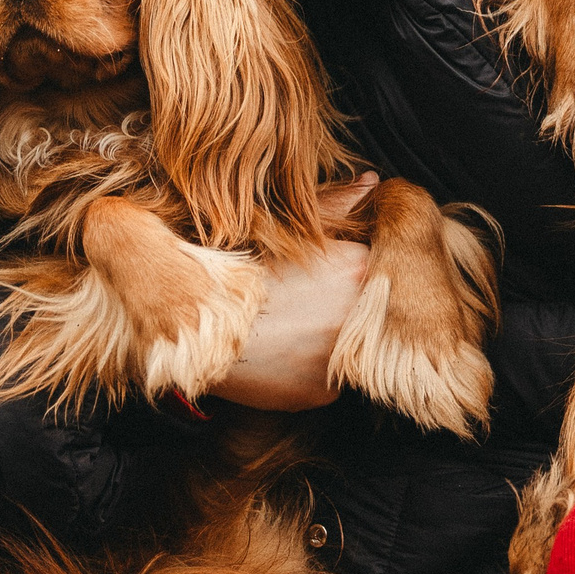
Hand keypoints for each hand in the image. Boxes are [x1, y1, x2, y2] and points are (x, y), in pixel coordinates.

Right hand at [209, 173, 377, 411]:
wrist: (195, 322)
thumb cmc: (237, 267)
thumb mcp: (286, 226)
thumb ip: (338, 204)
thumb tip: (372, 182)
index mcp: (358, 268)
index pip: (379, 265)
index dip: (356, 267)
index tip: (333, 270)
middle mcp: (361, 315)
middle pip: (370, 307)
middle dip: (349, 303)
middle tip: (308, 300)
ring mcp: (344, 358)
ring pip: (351, 344)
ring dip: (330, 336)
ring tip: (293, 325)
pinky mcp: (326, 392)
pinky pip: (329, 374)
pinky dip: (310, 366)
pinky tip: (283, 352)